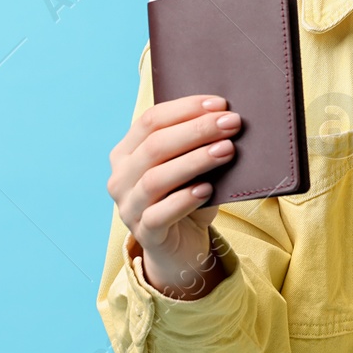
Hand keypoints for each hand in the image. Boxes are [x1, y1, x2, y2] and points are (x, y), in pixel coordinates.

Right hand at [107, 94, 235, 298]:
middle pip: (155, 146)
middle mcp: (121, 178)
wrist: (182, 248)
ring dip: (194, 161)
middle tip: (231, 123)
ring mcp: (128, 207)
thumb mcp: (192, 167)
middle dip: (196, 130)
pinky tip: (207, 189)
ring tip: (226, 150)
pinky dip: (184, 199)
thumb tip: (228, 119)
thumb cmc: (188, 197)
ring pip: (155, 179)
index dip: (185, 109)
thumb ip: (198, 145)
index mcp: (127, 152)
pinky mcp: (144, 234)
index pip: (151, 120)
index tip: (220, 104)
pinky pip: (159, 214)